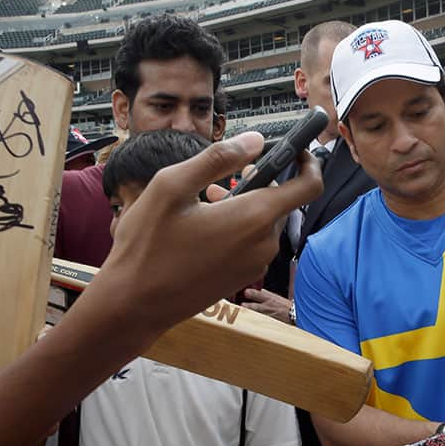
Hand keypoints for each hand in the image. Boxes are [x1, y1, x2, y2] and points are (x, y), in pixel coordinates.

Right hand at [97, 133, 321, 336]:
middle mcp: (263, 244)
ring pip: (262, 222)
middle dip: (256, 184)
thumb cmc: (148, 245)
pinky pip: (250, 243)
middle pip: (280, 201)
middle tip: (216, 181)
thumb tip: (256, 140)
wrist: (135, 305)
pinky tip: (201, 228)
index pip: (309, 185)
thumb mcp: (172, 186)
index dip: (308, 161)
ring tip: (201, 203)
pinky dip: (235, 228)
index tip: (296, 148)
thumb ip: (217, 158)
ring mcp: (254, 265)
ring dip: (241, 205)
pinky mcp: (241, 278)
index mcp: (254, 218)